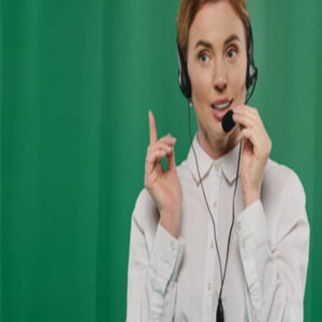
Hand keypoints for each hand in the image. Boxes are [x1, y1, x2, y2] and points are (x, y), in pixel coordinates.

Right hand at [144, 110, 181, 230]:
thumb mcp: (173, 170)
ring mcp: (148, 173)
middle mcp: (150, 167)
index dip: (152, 128)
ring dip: (161, 147)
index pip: (153, 144)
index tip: (151, 114)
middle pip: (152, 146)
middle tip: (173, 140)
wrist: (173, 207)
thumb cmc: (173, 192)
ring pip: (150, 152)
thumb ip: (170, 157)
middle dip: (162, 140)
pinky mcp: (148, 179)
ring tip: (170, 148)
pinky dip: (156, 154)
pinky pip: (149, 162)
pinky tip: (165, 153)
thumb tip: (170, 143)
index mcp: (155, 165)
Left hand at [231, 104, 270, 203]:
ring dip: (242, 119)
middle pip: (256, 118)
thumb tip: (240, 122)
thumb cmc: (248, 166)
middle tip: (233, 113)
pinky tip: (240, 135)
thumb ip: (245, 135)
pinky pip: (253, 135)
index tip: (235, 110)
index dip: (246, 111)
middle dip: (243, 113)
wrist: (250, 182)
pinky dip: (245, 132)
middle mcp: (266, 140)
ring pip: (255, 125)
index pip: (257, 118)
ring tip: (233, 119)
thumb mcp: (245, 146)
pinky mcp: (262, 151)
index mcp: (264, 138)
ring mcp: (266, 145)